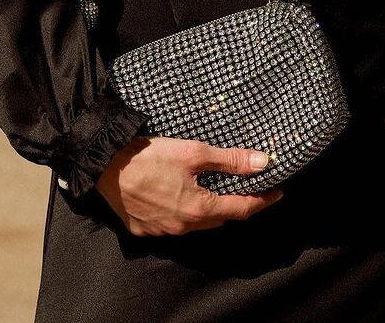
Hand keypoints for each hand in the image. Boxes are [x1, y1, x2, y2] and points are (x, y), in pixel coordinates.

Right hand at [95, 135, 283, 235]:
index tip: (278, 193)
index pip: (241, 209)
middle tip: (248, 188)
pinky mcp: (144, 230)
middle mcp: (183, 227)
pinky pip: (172, 225)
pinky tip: (179, 196)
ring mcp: (163, 231)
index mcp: (199, 209)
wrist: (106, 167)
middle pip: (219, 219)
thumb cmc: (151, 157)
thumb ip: (230, 160)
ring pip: (196, 224)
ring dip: (210, 210)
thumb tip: (263, 163)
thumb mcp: (194, 152)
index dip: (262, 201)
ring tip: (216, 190)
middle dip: (236, 205)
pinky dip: (183, 213)